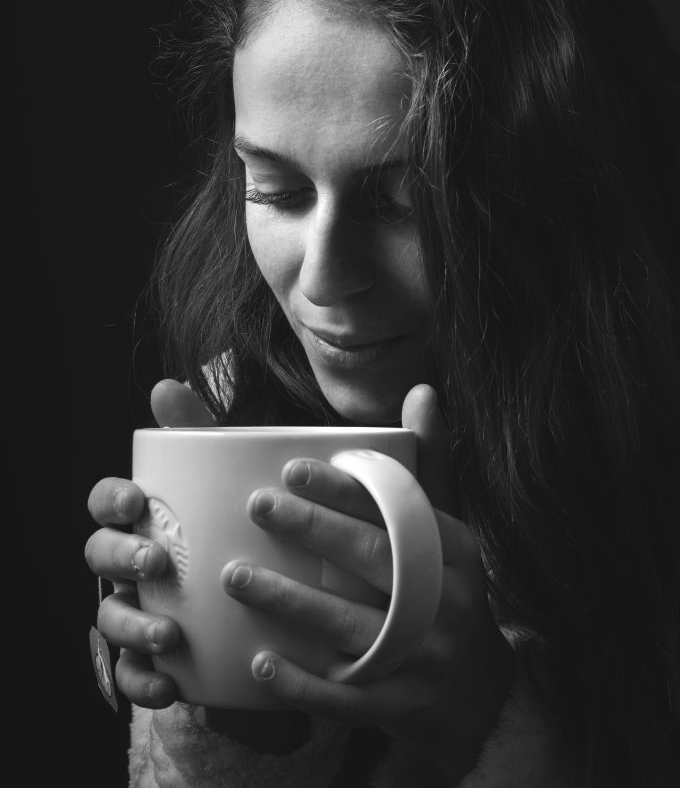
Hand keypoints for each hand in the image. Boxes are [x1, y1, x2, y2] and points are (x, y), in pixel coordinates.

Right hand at [84, 379, 213, 707]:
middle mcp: (131, 564)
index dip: (111, 499)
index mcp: (143, 518)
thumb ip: (199, 433)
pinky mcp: (156, 658)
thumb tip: (166, 385)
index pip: (107, 503)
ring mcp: (137, 610)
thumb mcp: (227, 478)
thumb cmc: (234, 526)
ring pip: (110, 618)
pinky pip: (132, 675)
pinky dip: (144, 682)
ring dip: (131, 626)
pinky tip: (169, 685)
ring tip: (168, 634)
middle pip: (101, 558)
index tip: (136, 499)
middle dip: (121, 558)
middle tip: (157, 561)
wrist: (276, 602)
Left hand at [221, 384, 515, 777]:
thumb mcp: (446, 526)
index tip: (291, 466)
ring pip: (353, 627)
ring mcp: (425, 657)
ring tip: (234, 576)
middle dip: (312, 531)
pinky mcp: (401, 706)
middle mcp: (445, 600)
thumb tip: (422, 389)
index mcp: (454, 548)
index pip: (398, 512)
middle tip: (255, 504)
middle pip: (373, 560)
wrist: (478, 692)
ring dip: (291, 602)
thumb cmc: (445, 587)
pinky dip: (303, 682)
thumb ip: (428, 462)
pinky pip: (348, 696)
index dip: (345, 489)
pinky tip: (259, 660)